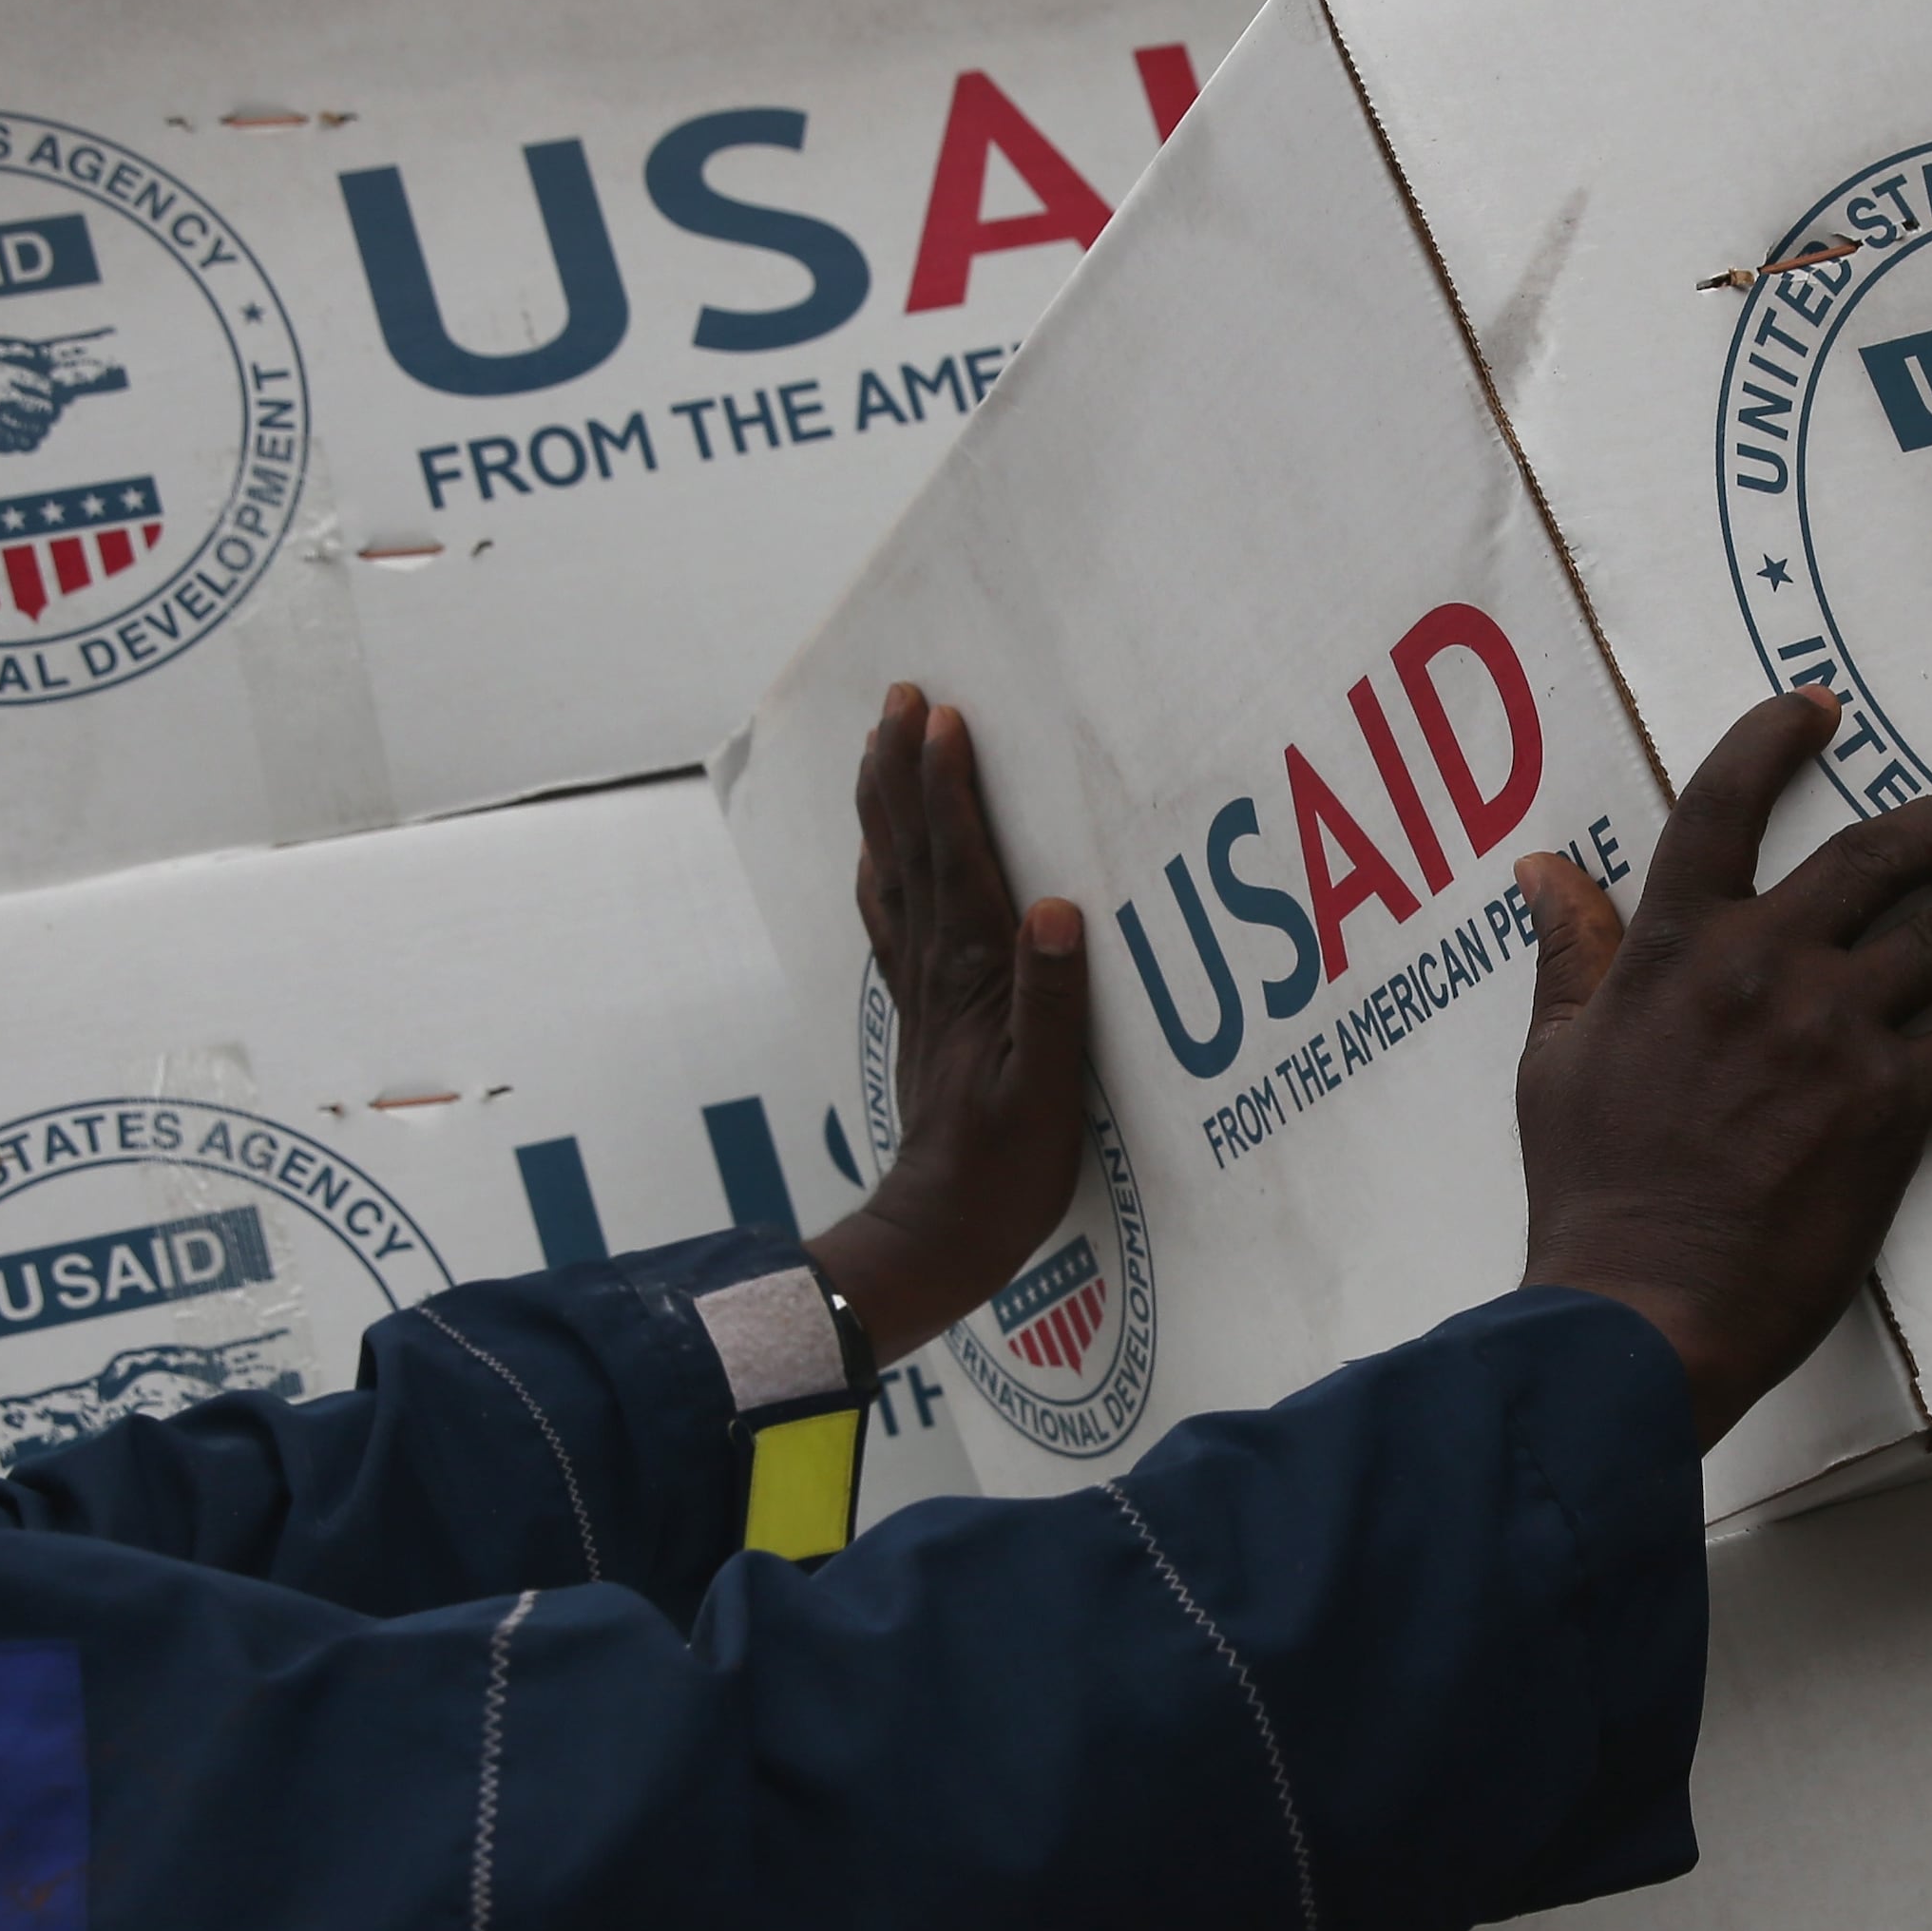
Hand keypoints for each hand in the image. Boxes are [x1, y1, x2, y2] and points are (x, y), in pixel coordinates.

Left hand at [809, 685, 1090, 1365]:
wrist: (939, 1234)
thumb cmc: (1006, 1171)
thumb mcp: (1048, 1092)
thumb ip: (1052, 1000)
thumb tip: (1055, 908)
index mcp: (973, 978)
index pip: (958, 861)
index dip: (948, 786)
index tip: (945, 717)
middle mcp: (937, 969)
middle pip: (911, 849)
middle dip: (902, 768)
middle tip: (901, 695)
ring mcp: (920, 989)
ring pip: (892, 873)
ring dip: (885, 803)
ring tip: (880, 742)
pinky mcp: (919, 1013)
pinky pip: (890, 918)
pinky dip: (881, 867)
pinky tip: (877, 850)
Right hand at [1514, 689, 1931, 1445]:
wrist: (1645, 1301)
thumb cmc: (1591, 1189)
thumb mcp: (1554, 1056)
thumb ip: (1569, 954)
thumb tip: (1542, 870)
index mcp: (1677, 945)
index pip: (1726, 804)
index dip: (1771, 742)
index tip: (1814, 709)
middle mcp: (1767, 965)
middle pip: (1873, 857)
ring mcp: (1837, 1031)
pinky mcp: (1892, 1105)